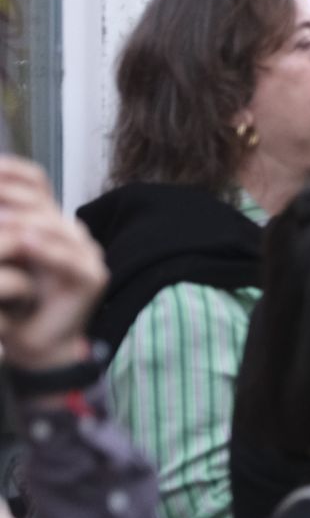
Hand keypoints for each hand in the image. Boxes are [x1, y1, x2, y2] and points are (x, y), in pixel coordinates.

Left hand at [0, 159, 106, 370]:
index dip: (9, 171)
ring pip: (54, 226)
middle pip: (40, 201)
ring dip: (22, 221)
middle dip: (7, 196)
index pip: (33, 181)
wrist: (38, 346)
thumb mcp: (3, 256)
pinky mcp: (93, 277)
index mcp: (47, 221)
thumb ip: (2, 229)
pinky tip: (23, 242)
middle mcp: (70, 231)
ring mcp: (86, 253)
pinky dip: (44, 249)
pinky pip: (68, 258)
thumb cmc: (14, 302)